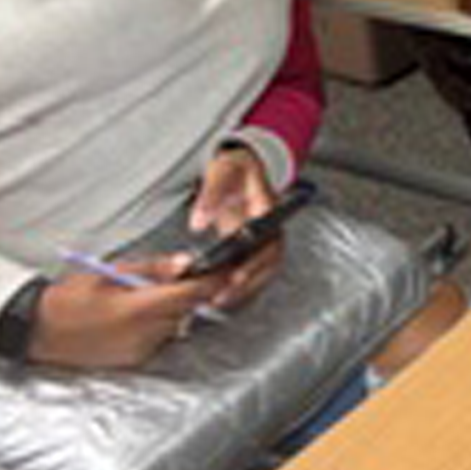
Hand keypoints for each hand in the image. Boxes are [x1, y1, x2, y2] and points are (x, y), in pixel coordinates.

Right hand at [30, 255, 229, 368]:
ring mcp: (139, 352)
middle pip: (187, 311)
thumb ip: (153, 269)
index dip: (212, 281)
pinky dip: (159, 326)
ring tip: (150, 296)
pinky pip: (159, 340)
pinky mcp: (133, 362)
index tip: (225, 269)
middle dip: (191, 294)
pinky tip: (139, 316)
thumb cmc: (71, 297)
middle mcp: (144, 335)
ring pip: (176, 326)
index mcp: (139, 308)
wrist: (37, 331)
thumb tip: (186, 262)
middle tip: (185, 277)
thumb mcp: (111, 273)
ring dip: (173, 310)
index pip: (191, 294)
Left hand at [187, 147, 284, 309]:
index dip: (255, 263)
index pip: (269, 242)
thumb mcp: (223, 171)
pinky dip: (237, 287)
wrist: (242, 167)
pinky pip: (251, 272)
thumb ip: (211, 195)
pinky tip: (217, 296)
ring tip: (215, 302)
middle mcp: (272, 229)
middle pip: (268, 264)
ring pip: (261, 273)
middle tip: (221, 297)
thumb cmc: (236, 167)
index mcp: (270, 210)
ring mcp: (264, 240)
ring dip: (242, 290)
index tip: (236, 276)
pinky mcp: (253, 248)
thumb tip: (198, 222)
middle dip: (246, 285)